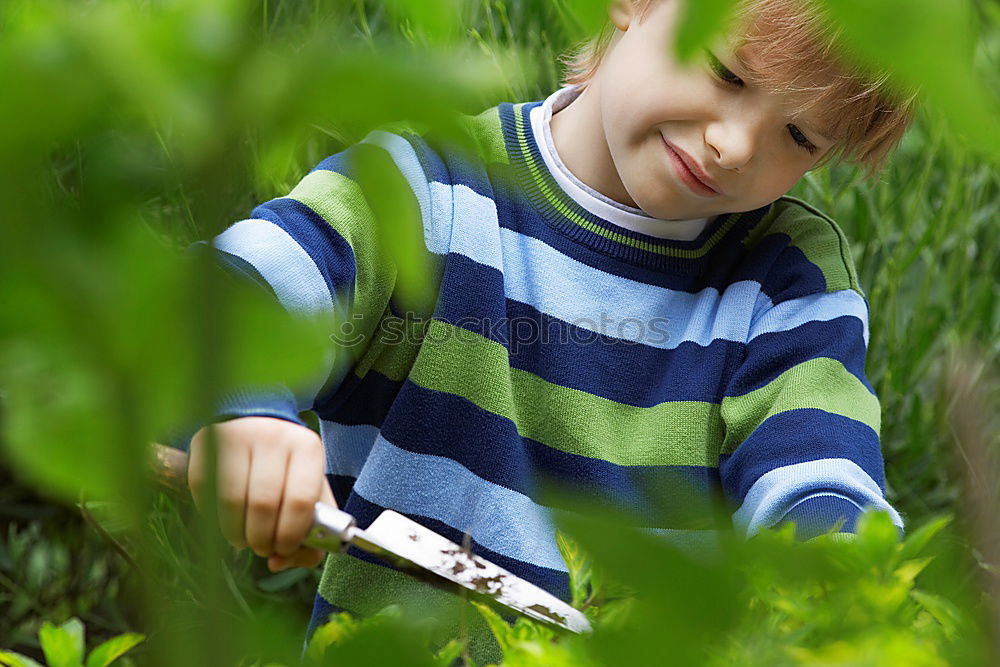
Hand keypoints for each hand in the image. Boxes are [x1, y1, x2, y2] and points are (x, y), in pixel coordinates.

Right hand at [187, 416, 336, 571]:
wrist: (257, 424)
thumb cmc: (287, 469)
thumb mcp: (311, 492)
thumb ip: (310, 533)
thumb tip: (279, 562)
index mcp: (307, 448)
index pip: (300, 501)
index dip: (290, 535)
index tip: (285, 549)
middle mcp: (274, 436)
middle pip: (264, 504)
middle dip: (262, 540)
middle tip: (262, 548)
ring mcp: (238, 435)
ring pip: (231, 501)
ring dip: (236, 534)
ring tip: (243, 539)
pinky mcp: (207, 440)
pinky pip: (205, 491)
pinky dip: (213, 516)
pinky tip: (224, 518)